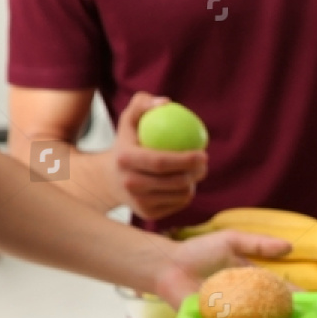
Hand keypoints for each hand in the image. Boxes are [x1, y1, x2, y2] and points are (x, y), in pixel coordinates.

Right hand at [111, 92, 208, 220]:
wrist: (111, 177)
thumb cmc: (128, 142)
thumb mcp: (130, 119)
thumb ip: (143, 103)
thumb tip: (165, 103)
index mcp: (124, 159)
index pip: (161, 162)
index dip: (186, 159)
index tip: (203, 153)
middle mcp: (129, 183)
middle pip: (174, 181)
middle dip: (196, 173)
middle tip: (204, 163)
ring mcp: (138, 202)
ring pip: (180, 195)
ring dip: (193, 183)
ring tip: (194, 171)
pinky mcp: (148, 215)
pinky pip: (178, 204)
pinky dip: (186, 194)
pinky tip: (183, 183)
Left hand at [151, 230, 293, 308]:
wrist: (166, 267)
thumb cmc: (197, 252)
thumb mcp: (230, 241)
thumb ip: (258, 244)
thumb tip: (290, 246)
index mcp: (252, 282)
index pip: (280, 291)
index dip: (296, 298)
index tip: (312, 306)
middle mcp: (246, 302)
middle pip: (273, 314)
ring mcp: (232, 316)